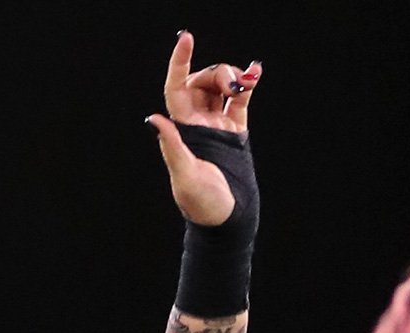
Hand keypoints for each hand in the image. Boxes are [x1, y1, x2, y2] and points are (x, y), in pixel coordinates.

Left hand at [148, 32, 259, 226]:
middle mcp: (197, 124)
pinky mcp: (235, 130)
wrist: (227, 218)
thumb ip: (172, 146)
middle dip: (218, 73)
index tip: (186, 37)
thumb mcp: (185, 175)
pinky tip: (256, 71)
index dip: (179, 62)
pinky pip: (241, 99)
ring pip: (221, 86)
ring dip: (234, 77)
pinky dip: (248, 83)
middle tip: (234, 86)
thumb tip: (153, 119)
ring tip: (246, 84)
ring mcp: (216, 125)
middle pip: (202, 81)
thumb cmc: (202, 204)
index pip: (176, 87)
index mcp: (181, 131)